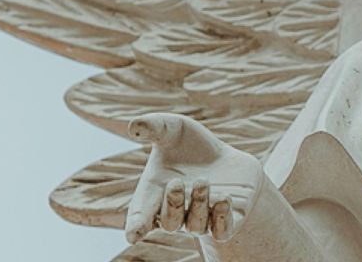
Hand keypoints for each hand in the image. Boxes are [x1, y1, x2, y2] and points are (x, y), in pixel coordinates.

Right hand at [124, 113, 264, 244]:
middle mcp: (178, 212)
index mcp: (156, 195)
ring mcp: (202, 219)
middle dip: (172, 204)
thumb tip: (134, 127)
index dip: (136, 227)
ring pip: (196, 225)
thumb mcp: (173, 129)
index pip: (141, 218)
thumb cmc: (191, 145)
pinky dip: (221, 219)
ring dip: (198, 204)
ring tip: (202, 180)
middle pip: (170, 222)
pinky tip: (224, 198)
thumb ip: (154, 126)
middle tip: (176, 182)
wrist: (226, 157)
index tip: (134, 234)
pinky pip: (222, 231)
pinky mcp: (227, 220)